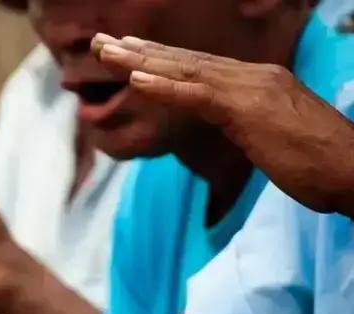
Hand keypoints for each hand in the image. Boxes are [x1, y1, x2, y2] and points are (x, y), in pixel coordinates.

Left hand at [93, 34, 353, 215]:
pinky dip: (165, 86)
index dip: (160, 59)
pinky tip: (136, 79)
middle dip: (139, 51)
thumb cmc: (320, 164)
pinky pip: (197, 95)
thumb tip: (237, 131)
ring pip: (184, 70)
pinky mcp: (248, 109)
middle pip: (184, 61)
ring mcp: (250, 89)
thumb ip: (250, 127)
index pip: (197, 67)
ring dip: (140, 62)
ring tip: (105, 52)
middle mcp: (251, 77)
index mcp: (256, 83)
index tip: (127, 53)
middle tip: (101, 42)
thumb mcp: (274, 139)